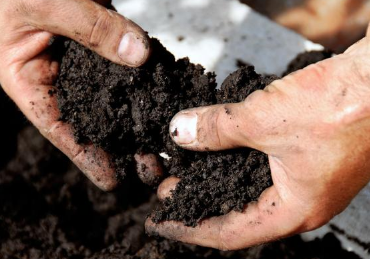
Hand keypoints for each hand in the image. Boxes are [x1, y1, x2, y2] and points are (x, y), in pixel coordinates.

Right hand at [0, 0, 157, 190]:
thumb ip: (89, 27)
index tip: (113, 181)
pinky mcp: (103, 39)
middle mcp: (59, 75)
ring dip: (139, 117)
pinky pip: (127, 62)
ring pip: (114, 94)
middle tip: (153, 167)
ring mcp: (84, 58)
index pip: (59, 128)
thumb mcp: (41, 3)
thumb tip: (139, 54)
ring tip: (165, 141)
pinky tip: (165, 95)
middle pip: (94, 119)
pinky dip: (145, 78)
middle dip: (122, 145)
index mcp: (29, 78)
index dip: (86, 157)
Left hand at [146, 32, 369, 249]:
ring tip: (187, 168)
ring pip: (248, 186)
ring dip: (216, 176)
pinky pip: (261, 164)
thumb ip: (217, 129)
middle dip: (200, 200)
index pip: (229, 234)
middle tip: (170, 189)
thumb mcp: (264, 120)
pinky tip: (219, 145)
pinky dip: (235, 157)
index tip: (162, 221)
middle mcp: (300, 201)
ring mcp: (305, 177)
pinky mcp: (306, 154)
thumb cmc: (343, 107)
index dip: (190, 229)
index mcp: (294, 211)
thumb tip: (180, 131)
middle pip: (237, 211)